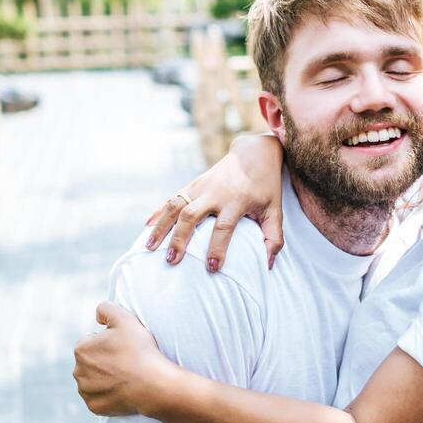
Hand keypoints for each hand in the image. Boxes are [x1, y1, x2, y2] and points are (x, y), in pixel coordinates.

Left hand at [73, 302, 174, 416]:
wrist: (153, 384)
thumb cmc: (139, 350)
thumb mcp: (125, 318)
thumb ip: (106, 308)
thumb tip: (97, 315)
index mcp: (81, 349)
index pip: (91, 341)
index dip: (108, 343)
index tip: (122, 347)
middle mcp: (77, 371)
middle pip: (91, 362)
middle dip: (104, 360)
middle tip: (126, 361)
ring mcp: (85, 391)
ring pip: (93, 380)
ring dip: (104, 377)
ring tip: (125, 375)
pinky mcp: (94, 407)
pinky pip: (99, 398)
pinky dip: (108, 395)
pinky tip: (123, 389)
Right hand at [144, 133, 284, 271]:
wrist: (254, 154)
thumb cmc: (266, 187)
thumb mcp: (275, 210)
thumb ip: (274, 237)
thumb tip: (268, 264)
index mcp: (237, 200)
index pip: (224, 227)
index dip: (217, 248)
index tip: (212, 268)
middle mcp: (215, 192)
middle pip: (191, 215)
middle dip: (180, 238)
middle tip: (171, 261)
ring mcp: (201, 186)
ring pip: (175, 205)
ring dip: (161, 226)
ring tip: (150, 247)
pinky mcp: (193, 184)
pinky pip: (172, 198)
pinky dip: (158, 211)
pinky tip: (147, 226)